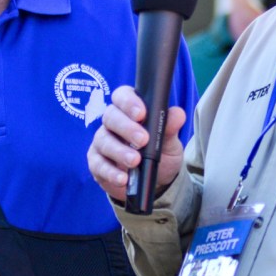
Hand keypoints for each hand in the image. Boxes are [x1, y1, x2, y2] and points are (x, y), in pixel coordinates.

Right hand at [87, 85, 185, 201]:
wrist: (156, 180)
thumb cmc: (160, 151)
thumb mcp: (169, 140)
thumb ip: (170, 127)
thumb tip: (178, 114)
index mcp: (129, 110)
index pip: (122, 96)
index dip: (129, 102)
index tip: (141, 113)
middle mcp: (112, 122)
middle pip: (111, 117)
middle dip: (126, 128)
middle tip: (143, 140)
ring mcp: (102, 142)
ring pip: (103, 141)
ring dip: (119, 151)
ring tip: (135, 161)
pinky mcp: (96, 162)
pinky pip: (98, 165)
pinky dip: (110, 172)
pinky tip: (123, 178)